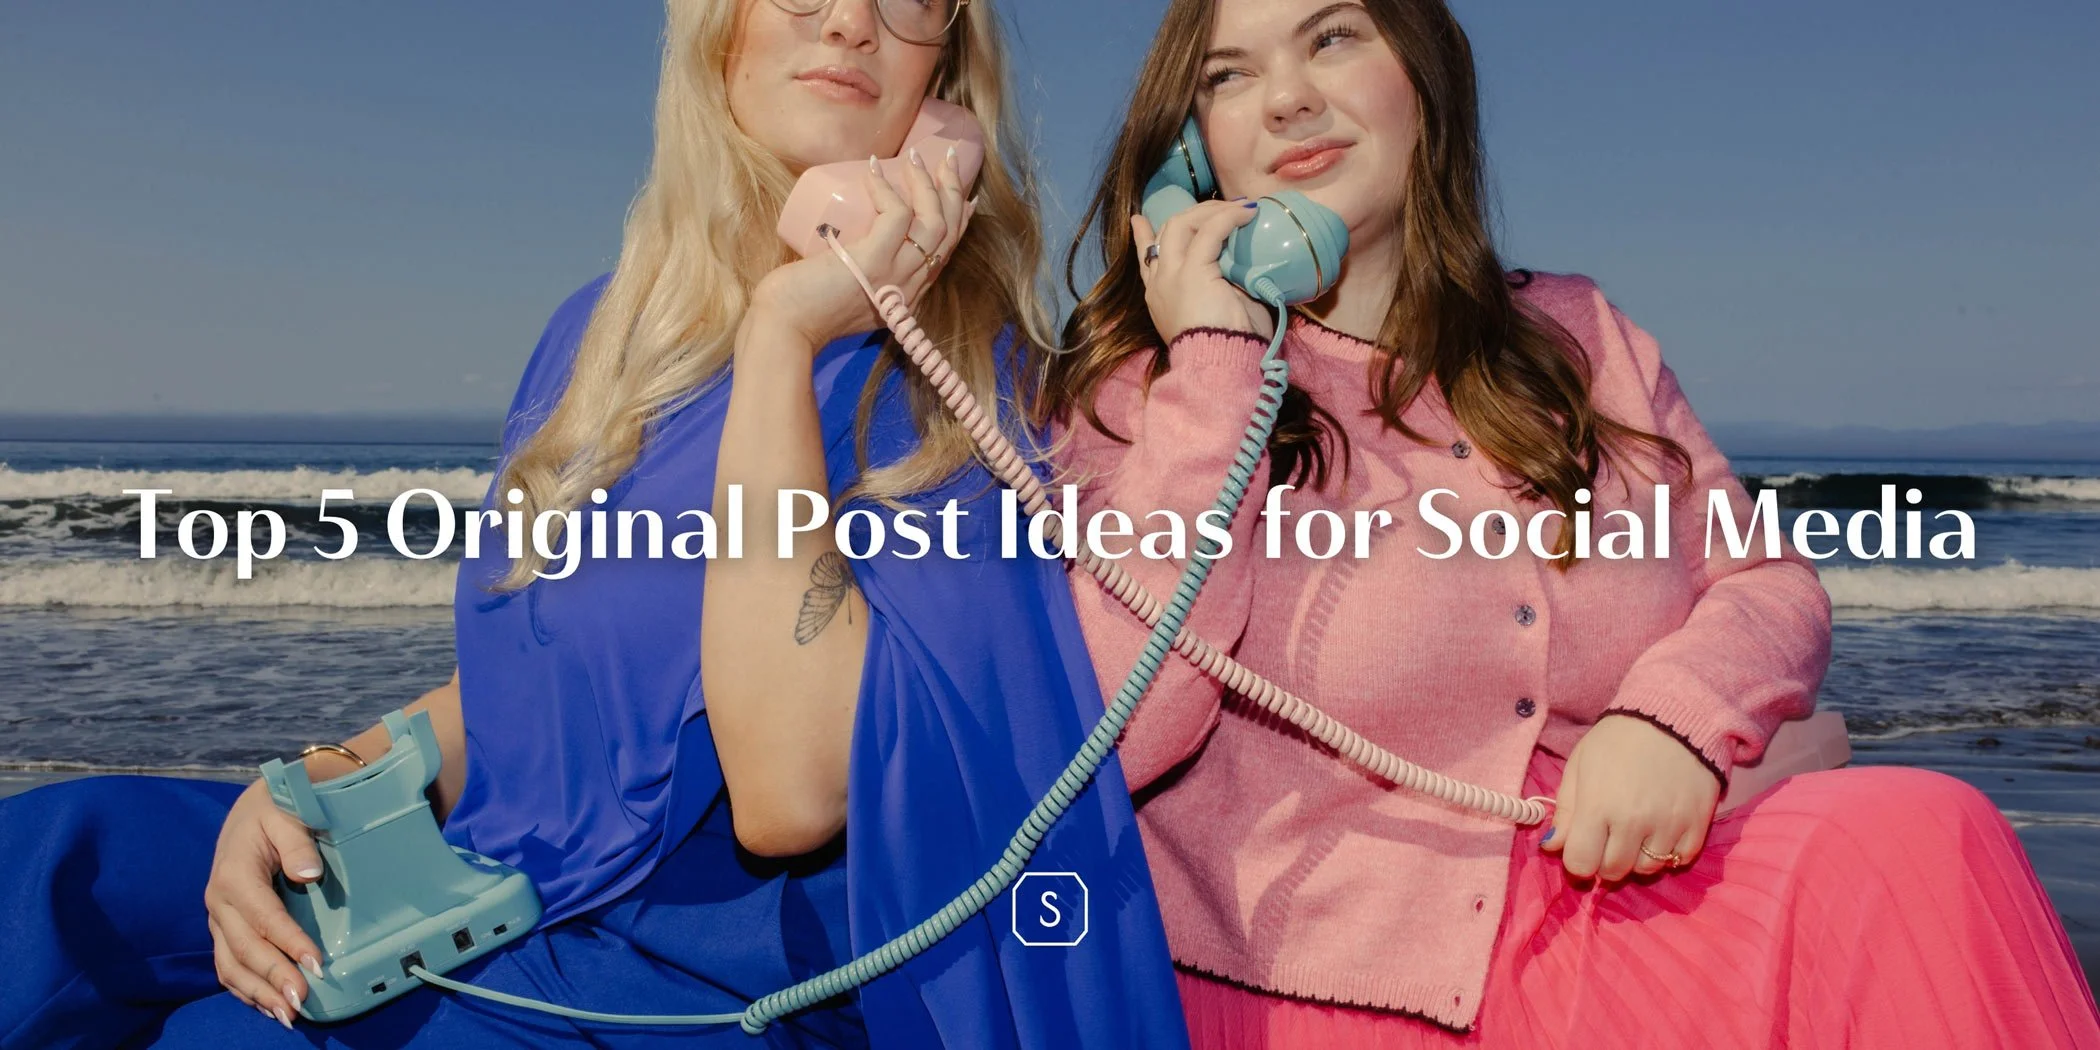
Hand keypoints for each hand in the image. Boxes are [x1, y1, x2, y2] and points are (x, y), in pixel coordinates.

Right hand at [204, 778, 327, 1028]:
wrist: (252, 809)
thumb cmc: (275, 810)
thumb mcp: (287, 814)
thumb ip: (297, 843)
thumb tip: (308, 873)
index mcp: (234, 874)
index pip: (264, 916)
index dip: (289, 942)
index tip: (316, 964)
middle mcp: (220, 901)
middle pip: (244, 948)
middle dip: (272, 977)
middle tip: (300, 1002)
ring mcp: (219, 917)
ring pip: (231, 963)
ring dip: (257, 992)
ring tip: (286, 1015)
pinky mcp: (223, 926)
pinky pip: (227, 964)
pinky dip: (245, 988)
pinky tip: (267, 1005)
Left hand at [749, 146, 976, 353]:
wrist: (784, 327)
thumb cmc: (800, 307)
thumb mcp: (845, 293)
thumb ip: (856, 275)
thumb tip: (845, 240)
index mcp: (907, 295)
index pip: (945, 252)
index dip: (958, 218)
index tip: (961, 192)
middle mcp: (910, 288)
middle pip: (948, 233)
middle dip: (952, 190)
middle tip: (947, 157)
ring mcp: (895, 276)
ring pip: (934, 223)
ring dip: (927, 184)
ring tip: (913, 157)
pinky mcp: (873, 261)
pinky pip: (897, 216)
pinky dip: (887, 189)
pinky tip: (873, 171)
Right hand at [1130, 200, 1275, 343]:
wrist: (1219, 366)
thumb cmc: (1226, 348)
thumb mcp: (1218, 315)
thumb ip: (1218, 290)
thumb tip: (1240, 274)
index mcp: (1160, 299)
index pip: (1146, 260)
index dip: (1143, 237)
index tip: (1139, 220)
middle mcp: (1160, 284)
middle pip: (1166, 233)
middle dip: (1193, 214)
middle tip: (1219, 207)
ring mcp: (1172, 275)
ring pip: (1182, 224)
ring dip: (1211, 211)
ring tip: (1238, 208)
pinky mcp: (1193, 271)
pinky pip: (1209, 231)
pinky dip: (1228, 218)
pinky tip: (1245, 213)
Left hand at [1540, 713, 1720, 881]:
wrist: (1673, 718)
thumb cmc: (1618, 740)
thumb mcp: (1579, 765)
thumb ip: (1565, 809)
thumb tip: (1552, 846)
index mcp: (1598, 807)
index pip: (1580, 864)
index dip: (1577, 861)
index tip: (1582, 848)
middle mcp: (1633, 823)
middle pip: (1613, 871)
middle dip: (1604, 861)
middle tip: (1608, 838)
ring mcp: (1668, 826)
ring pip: (1647, 870)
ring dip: (1636, 858)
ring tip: (1635, 832)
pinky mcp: (1697, 825)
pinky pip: (1679, 860)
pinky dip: (1668, 853)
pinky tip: (1661, 831)